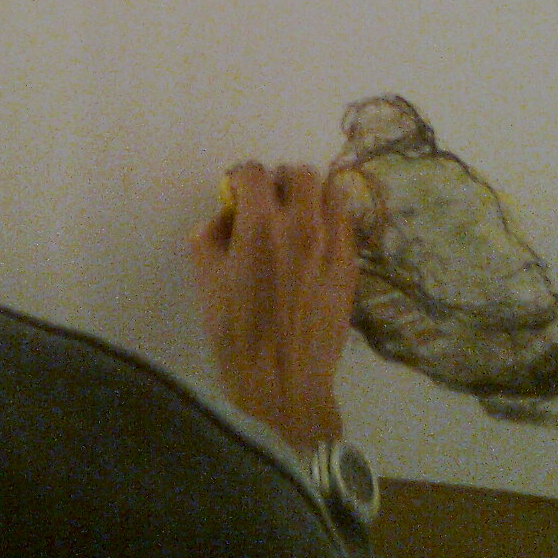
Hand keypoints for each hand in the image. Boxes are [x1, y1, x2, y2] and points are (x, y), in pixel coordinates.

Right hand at [189, 162, 358, 452]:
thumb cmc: (236, 336)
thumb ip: (210, 237)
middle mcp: (302, 225)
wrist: (284, 384)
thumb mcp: (206, 282)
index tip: (235, 193)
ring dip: (310, 196)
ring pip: (331, 191)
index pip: (254, 173)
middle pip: (300, 173)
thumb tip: (227, 216)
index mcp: (260, 227)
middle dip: (279, 181)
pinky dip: (330, 220)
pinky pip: (346, 222)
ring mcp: (333, 244)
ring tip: (297, 216)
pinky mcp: (351, 264)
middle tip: (267, 203)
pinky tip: (315, 242)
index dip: (239, 179)